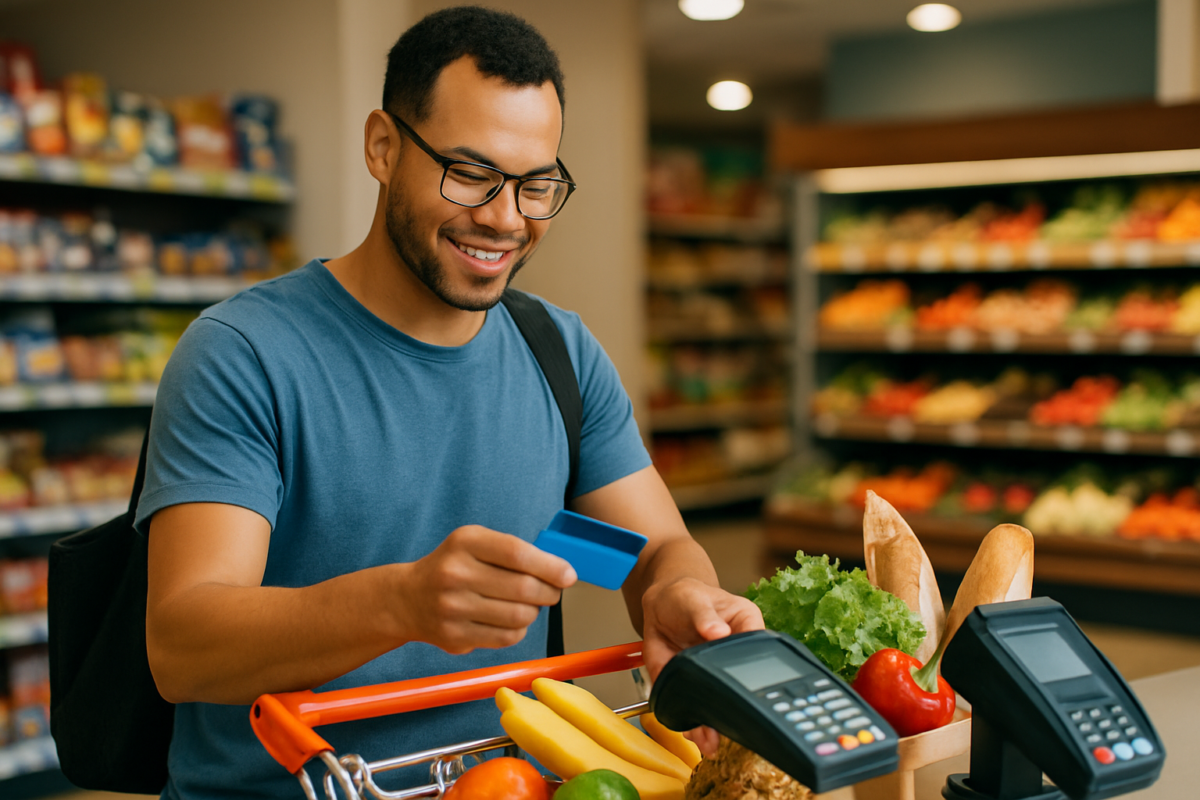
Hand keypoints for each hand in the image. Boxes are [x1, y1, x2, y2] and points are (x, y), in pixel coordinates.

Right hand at [395, 525, 576, 654]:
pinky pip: (506, 637)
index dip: (550, 566)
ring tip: (529, 605)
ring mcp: (453, 607)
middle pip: (523, 588)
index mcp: (465, 542)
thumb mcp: (474, 543)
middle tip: (552, 592)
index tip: (569, 575)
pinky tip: (511, 620)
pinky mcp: (454, 636)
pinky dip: (519, 630)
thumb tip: (561, 572)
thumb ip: (513, 552)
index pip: (518, 554)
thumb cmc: (453, 566)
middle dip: (549, 592)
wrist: (406, 599)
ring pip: (519, 616)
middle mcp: (455, 573)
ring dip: (534, 612)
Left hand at [640, 577, 763, 758]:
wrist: (661, 605)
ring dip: (714, 725)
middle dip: (732, 710)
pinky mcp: (699, 685)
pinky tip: (695, 732)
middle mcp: (738, 654)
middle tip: (722, 726)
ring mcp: (718, 672)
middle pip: (742, 686)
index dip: (753, 676)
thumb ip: (704, 615)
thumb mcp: (693, 599)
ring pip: (723, 703)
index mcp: (747, 626)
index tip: (741, 693)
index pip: (760, 654)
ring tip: (708, 739)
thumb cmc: (685, 597)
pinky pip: (701, 707)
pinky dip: (696, 724)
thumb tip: (718, 631)